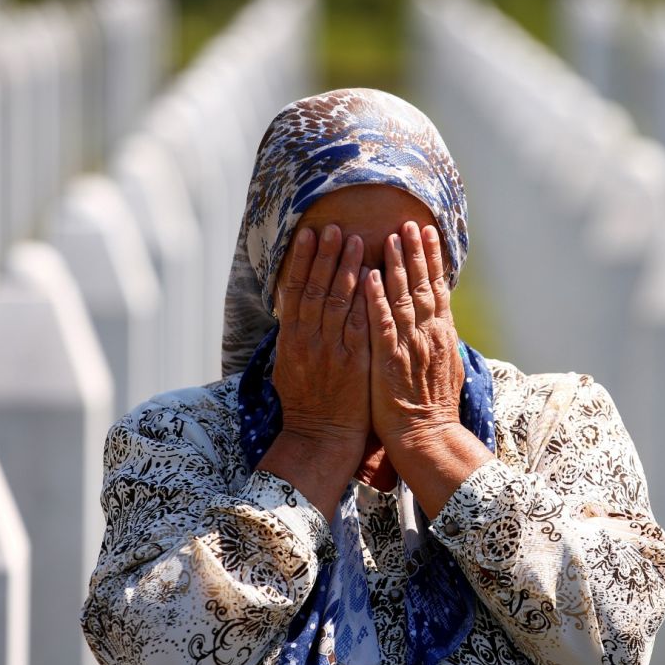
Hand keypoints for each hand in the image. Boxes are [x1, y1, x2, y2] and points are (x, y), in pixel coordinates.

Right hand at [271, 223, 370, 461]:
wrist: (321, 438)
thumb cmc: (306, 403)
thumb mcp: (289, 365)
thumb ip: (294, 334)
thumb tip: (294, 306)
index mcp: (291, 338)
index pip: (296, 289)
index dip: (304, 260)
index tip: (309, 234)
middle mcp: (309, 340)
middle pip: (318, 288)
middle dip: (327, 255)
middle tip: (336, 226)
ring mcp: (333, 350)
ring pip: (340, 301)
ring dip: (349, 268)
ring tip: (358, 240)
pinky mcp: (356, 362)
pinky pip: (362, 324)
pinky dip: (368, 300)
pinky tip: (375, 277)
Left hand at [365, 220, 463, 450]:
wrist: (427, 436)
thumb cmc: (432, 408)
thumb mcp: (443, 368)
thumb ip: (439, 341)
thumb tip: (441, 322)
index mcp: (441, 335)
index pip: (437, 287)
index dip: (432, 258)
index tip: (428, 232)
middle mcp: (428, 334)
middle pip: (422, 284)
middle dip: (416, 252)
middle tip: (409, 222)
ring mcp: (409, 346)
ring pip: (403, 297)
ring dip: (397, 266)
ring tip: (391, 238)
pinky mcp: (389, 360)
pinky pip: (381, 324)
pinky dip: (377, 299)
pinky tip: (371, 277)